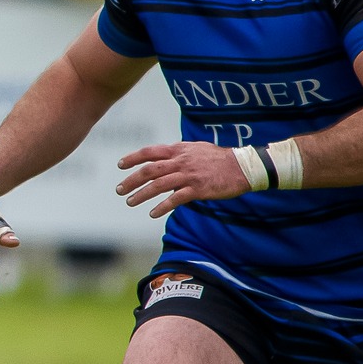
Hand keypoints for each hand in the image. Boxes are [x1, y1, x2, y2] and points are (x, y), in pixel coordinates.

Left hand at [116, 141, 249, 216]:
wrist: (243, 166)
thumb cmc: (219, 159)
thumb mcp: (196, 149)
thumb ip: (178, 154)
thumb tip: (162, 159)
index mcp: (179, 150)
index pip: (150, 152)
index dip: (133, 158)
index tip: (120, 165)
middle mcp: (181, 161)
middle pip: (149, 170)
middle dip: (131, 180)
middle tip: (119, 190)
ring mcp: (189, 175)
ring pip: (158, 185)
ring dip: (141, 195)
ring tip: (129, 202)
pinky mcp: (198, 189)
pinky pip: (175, 199)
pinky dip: (162, 207)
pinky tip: (152, 213)